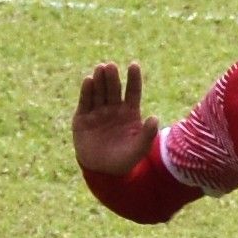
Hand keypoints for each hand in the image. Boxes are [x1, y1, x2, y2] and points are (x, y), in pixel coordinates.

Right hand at [72, 60, 156, 185]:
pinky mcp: (83, 118)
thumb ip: (147, 134)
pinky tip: (88, 80)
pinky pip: (85, 102)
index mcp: (129, 113)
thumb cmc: (124, 160)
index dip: (133, 78)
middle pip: (114, 89)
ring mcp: (97, 112)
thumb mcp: (139, 149)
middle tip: (111, 66)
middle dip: (112, 77)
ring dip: (99, 80)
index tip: (134, 65)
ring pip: (99, 92)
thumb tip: (155, 118)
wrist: (102, 172)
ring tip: (101, 68)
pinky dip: (86, 91)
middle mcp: (113, 109)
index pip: (132, 91)